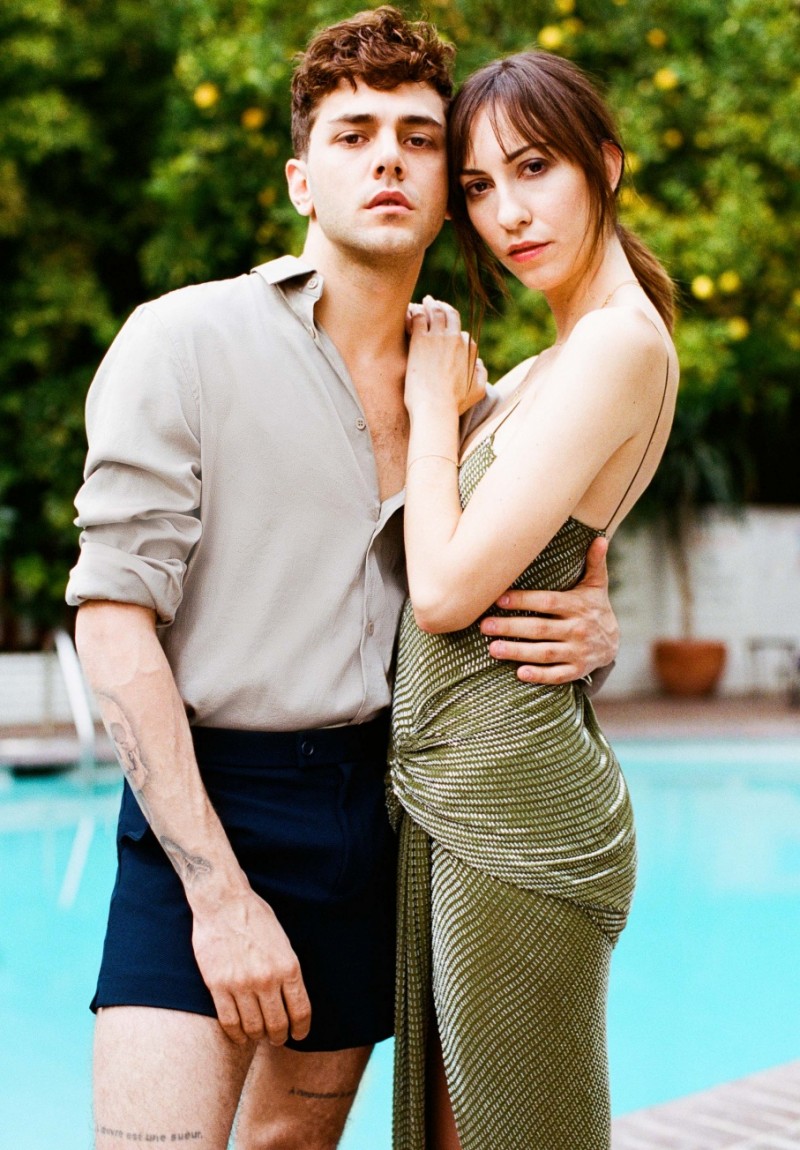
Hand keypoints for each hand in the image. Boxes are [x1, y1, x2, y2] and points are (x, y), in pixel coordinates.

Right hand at [192, 887, 311, 1046]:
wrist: (224, 903)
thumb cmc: (255, 918)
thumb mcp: (283, 941)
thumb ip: (287, 970)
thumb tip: (292, 999)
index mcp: (288, 966)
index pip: (301, 1011)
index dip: (301, 1029)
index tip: (299, 1034)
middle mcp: (267, 978)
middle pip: (277, 1024)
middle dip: (279, 1036)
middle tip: (277, 1038)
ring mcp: (241, 984)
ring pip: (253, 1028)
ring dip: (257, 1037)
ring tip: (258, 1036)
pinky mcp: (218, 985)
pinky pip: (229, 1022)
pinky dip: (236, 1035)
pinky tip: (239, 1036)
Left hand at [405, 296, 484, 414]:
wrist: (435, 407)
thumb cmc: (454, 404)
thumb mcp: (477, 392)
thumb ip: (481, 375)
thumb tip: (479, 363)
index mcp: (468, 350)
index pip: (463, 334)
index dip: (454, 331)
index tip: (447, 330)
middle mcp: (456, 340)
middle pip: (451, 315)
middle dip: (444, 307)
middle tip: (435, 304)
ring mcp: (438, 338)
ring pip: (436, 312)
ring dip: (430, 304)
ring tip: (424, 302)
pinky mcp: (421, 340)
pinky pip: (419, 316)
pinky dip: (416, 311)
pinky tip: (411, 311)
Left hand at [481, 537, 618, 682]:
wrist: (613, 643)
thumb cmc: (594, 609)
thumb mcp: (596, 586)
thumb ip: (594, 563)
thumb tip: (600, 538)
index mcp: (577, 606)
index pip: (547, 602)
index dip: (523, 601)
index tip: (499, 599)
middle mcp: (577, 629)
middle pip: (540, 628)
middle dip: (511, 627)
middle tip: (484, 626)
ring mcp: (578, 651)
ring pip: (544, 653)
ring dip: (518, 652)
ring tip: (492, 648)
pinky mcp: (577, 670)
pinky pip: (557, 675)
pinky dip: (540, 675)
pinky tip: (519, 673)